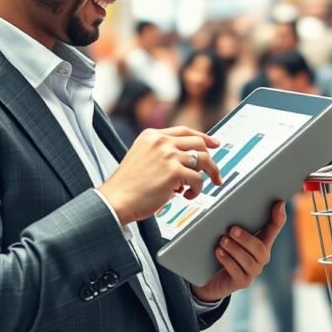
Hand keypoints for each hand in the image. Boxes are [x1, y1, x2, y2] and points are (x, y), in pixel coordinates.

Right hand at [98, 127, 221, 225]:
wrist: (115, 200)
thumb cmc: (128, 186)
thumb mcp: (142, 157)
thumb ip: (162, 154)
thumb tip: (189, 160)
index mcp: (152, 136)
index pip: (185, 131)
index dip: (203, 137)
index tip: (214, 144)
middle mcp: (161, 142)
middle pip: (199, 143)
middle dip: (211, 159)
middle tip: (216, 173)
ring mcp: (168, 155)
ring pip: (203, 160)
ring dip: (206, 176)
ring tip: (198, 188)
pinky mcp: (174, 172)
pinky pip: (198, 180)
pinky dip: (196, 190)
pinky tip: (186, 196)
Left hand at [192, 202, 286, 302]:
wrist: (213, 279)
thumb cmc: (224, 253)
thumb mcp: (231, 238)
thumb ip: (235, 224)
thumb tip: (231, 206)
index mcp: (262, 242)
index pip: (274, 228)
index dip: (279, 217)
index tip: (279, 203)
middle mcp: (261, 258)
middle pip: (259, 248)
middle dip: (245, 238)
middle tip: (231, 229)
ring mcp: (253, 271)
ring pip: (247, 260)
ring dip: (234, 249)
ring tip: (223, 241)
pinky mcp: (243, 282)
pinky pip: (237, 272)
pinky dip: (227, 261)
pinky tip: (219, 252)